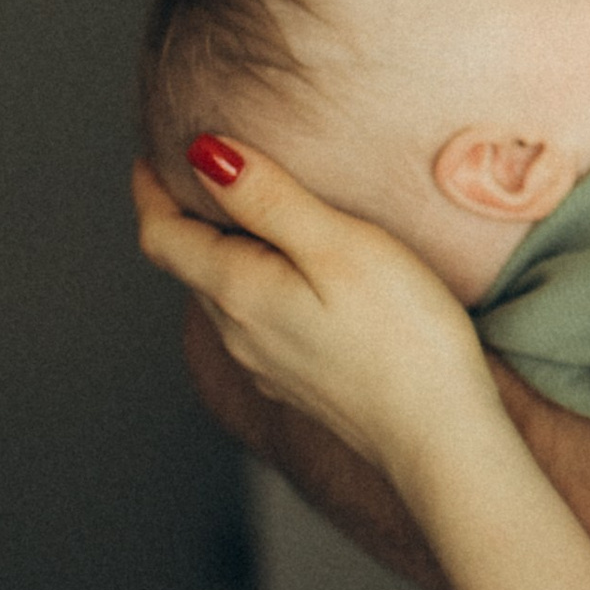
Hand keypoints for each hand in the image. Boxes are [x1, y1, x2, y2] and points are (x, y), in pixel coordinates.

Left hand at [133, 145, 501, 500]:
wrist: (439, 436)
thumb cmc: (403, 336)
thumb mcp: (337, 245)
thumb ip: (267, 197)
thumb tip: (203, 153)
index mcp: (239, 292)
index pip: (163, 236)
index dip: (150, 190)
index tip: (152, 153)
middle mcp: (239, 333)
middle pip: (190, 266)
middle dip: (188, 216)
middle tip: (205, 170)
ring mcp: (267, 365)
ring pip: (225, 297)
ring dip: (224, 253)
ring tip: (251, 216)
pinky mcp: (300, 384)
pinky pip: (258, 324)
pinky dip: (258, 287)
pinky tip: (296, 280)